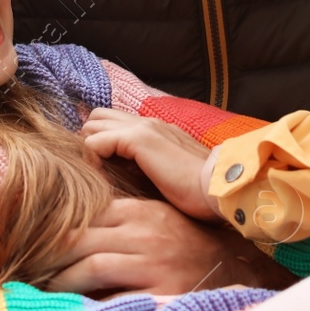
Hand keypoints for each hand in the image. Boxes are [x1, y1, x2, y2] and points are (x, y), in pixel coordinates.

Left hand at [44, 197, 293, 295]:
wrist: (239, 273)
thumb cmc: (189, 248)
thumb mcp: (157, 221)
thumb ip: (122, 219)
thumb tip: (73, 227)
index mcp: (141, 211)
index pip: (84, 213)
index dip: (53, 228)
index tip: (31, 242)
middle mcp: (145, 232)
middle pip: (79, 238)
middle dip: (48, 256)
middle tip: (26, 270)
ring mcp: (154, 263)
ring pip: (90, 265)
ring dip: (61, 281)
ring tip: (43, 292)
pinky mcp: (162, 293)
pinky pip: (115, 300)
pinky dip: (91, 307)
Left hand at [79, 108, 215, 220]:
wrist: (220, 189)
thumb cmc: (198, 193)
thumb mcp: (165, 177)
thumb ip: (145, 169)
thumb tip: (119, 176)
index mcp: (156, 130)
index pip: (113, 122)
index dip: (100, 143)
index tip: (102, 169)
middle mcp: (147, 122)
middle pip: (98, 117)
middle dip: (89, 140)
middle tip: (95, 169)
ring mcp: (143, 127)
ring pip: (93, 124)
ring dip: (89, 148)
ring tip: (98, 174)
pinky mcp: (138, 139)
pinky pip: (96, 141)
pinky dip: (93, 158)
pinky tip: (102, 178)